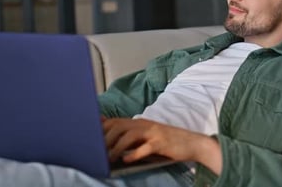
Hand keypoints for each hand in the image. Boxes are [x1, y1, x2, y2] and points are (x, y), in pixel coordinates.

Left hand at [103, 118, 221, 174]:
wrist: (192, 143)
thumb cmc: (167, 143)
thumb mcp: (147, 137)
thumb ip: (130, 136)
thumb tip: (110, 139)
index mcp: (139, 123)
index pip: (115, 121)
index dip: (100, 129)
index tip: (89, 139)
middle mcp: (144, 125)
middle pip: (119, 126)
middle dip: (105, 139)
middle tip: (97, 153)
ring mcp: (153, 133)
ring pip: (129, 136)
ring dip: (117, 147)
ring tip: (109, 158)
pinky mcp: (161, 143)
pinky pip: (145, 147)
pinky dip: (134, 154)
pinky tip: (126, 160)